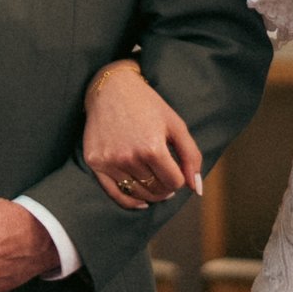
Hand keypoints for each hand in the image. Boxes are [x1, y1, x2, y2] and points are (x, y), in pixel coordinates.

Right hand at [84, 62, 201, 212]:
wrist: (111, 89)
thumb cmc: (147, 105)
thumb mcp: (176, 125)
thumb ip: (190, 156)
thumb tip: (197, 188)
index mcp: (152, 147)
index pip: (174, 182)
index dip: (180, 179)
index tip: (177, 172)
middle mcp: (130, 157)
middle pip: (157, 190)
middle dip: (167, 188)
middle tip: (167, 179)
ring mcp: (110, 161)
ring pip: (139, 193)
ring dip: (152, 194)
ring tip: (156, 184)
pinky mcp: (95, 162)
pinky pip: (116, 194)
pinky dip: (131, 202)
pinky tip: (142, 201)